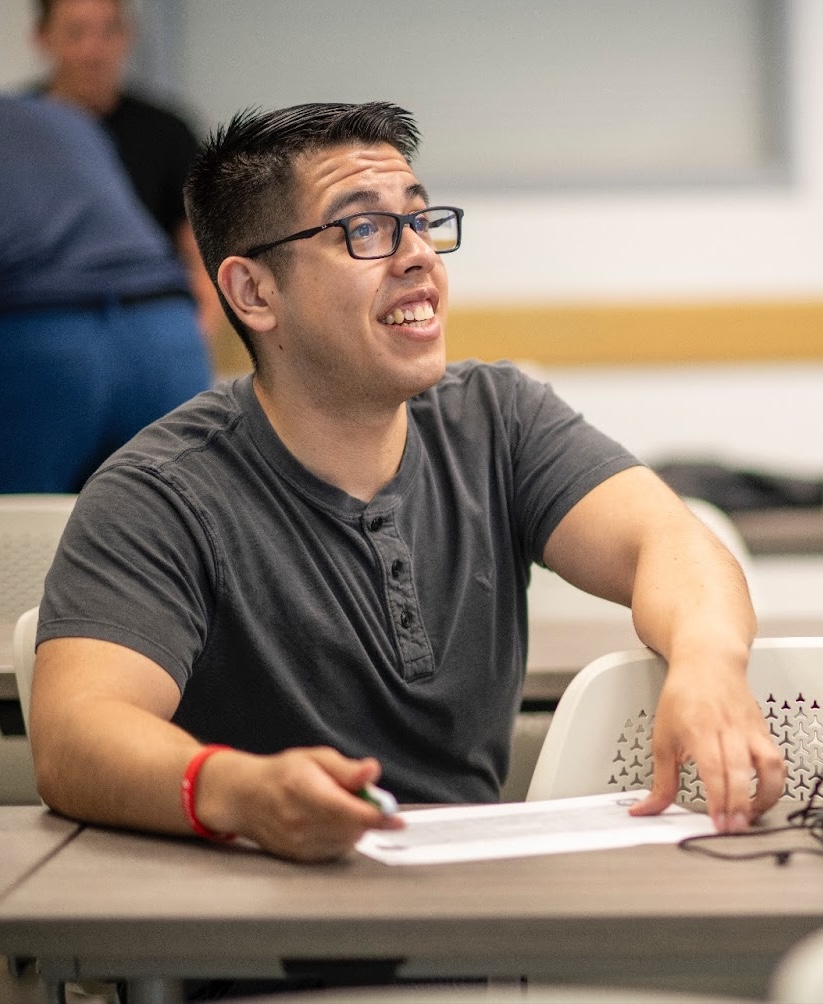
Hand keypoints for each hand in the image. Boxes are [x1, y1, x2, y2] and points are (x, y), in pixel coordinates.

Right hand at [199, 746, 403, 860]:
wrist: (245, 797)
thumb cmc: (283, 774)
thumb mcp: (316, 758)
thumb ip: (346, 768)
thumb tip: (372, 771)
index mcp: (306, 791)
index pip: (350, 811)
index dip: (378, 816)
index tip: (397, 819)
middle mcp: (301, 822)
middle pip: (352, 829)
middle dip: (367, 816)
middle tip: (362, 797)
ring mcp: (299, 844)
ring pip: (346, 842)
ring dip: (355, 827)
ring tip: (340, 806)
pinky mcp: (300, 857)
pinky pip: (335, 852)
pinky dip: (343, 838)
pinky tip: (332, 821)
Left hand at [629, 655, 784, 831]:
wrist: (707, 663)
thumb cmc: (683, 695)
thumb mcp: (662, 737)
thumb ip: (660, 780)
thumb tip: (646, 809)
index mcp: (699, 728)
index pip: (713, 767)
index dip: (718, 798)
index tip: (717, 822)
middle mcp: (728, 728)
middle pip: (740, 769)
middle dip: (738, 804)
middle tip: (732, 828)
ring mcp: (749, 729)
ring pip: (768, 763)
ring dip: (764, 795)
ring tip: (750, 816)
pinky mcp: (762, 732)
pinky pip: (776, 759)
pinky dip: (774, 782)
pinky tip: (761, 798)